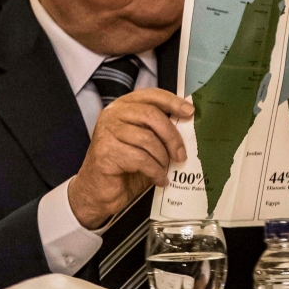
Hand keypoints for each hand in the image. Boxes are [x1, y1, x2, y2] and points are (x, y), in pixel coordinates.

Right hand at [68, 88, 193, 228]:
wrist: (99, 192)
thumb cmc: (125, 167)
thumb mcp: (144, 144)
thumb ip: (159, 131)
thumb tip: (188, 125)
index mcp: (123, 107)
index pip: (151, 96)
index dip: (172, 102)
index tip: (189, 112)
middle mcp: (112, 115)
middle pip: (151, 115)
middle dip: (172, 136)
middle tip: (181, 154)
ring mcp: (106, 133)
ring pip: (147, 139)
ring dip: (162, 158)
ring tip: (166, 170)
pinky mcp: (106, 153)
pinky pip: (141, 159)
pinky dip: (155, 171)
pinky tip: (158, 179)